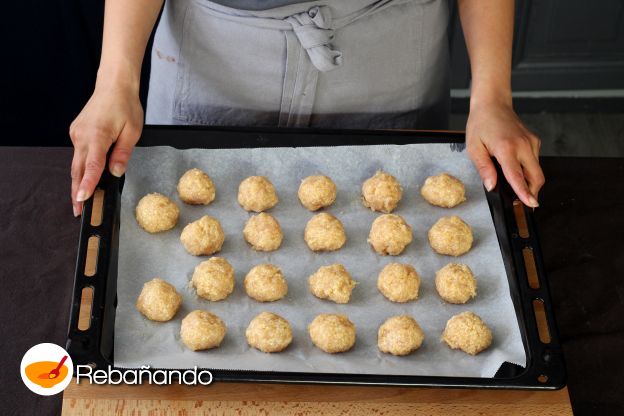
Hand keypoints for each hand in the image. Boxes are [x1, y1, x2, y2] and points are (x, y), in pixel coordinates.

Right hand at [69, 80, 142, 215]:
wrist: (114, 86)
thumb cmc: (125, 106)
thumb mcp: (132, 132)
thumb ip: (122, 154)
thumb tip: (116, 172)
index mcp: (97, 135)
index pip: (91, 166)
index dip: (87, 185)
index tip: (82, 200)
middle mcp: (82, 135)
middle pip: (78, 169)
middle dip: (77, 191)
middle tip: (79, 211)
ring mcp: (76, 134)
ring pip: (77, 163)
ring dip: (78, 181)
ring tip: (81, 200)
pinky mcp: (77, 132)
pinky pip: (79, 154)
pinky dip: (83, 167)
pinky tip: (87, 177)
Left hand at [466, 102, 543, 206]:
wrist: (492, 104)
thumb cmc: (480, 124)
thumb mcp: (474, 148)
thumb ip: (484, 169)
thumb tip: (491, 186)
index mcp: (506, 148)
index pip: (517, 176)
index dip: (524, 192)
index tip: (531, 204)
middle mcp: (523, 145)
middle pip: (536, 177)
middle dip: (532, 192)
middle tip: (523, 202)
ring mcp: (531, 142)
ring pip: (537, 170)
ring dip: (530, 181)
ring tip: (516, 185)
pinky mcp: (534, 141)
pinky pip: (535, 161)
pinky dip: (528, 170)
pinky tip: (516, 168)